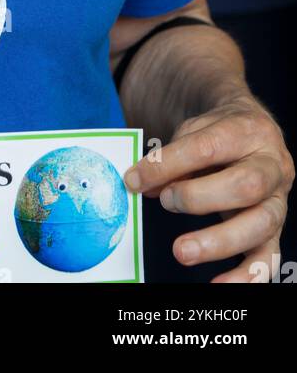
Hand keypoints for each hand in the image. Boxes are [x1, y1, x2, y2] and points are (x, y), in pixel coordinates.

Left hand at [124, 94, 294, 282]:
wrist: (254, 131)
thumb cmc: (219, 133)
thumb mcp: (195, 131)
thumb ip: (171, 157)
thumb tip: (142, 184)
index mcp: (248, 130)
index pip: (208, 147)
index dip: (168, 164)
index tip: (136, 178)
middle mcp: (271, 165)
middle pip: (246, 185)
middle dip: (199, 198)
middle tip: (166, 202)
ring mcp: (278, 199)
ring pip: (261, 224)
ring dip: (219, 241)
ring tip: (181, 251)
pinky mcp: (277, 228)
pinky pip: (269, 257)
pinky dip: (246, 276)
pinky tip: (219, 284)